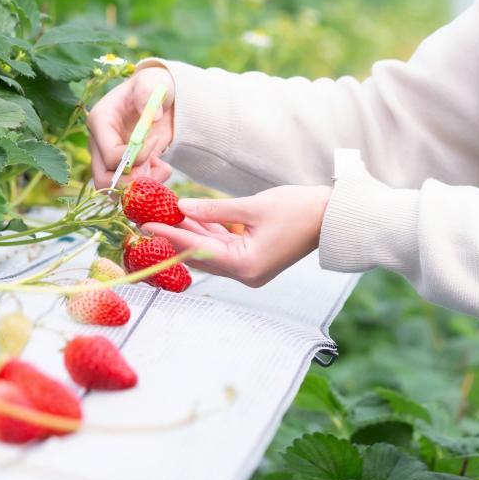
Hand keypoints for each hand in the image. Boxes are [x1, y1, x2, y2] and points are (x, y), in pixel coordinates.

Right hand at [87, 64, 175, 189]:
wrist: (159, 97)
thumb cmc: (152, 86)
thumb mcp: (151, 83)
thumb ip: (148, 94)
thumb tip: (154, 116)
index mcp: (100, 121)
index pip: (110, 156)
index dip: (135, 157)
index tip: (154, 141)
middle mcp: (99, 144)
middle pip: (104, 180)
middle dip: (133, 182)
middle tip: (155, 167)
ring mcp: (108, 158)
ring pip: (115, 190)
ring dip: (142, 187)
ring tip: (161, 167)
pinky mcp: (122, 167)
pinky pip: (129, 189)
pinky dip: (148, 186)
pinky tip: (160, 167)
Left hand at [140, 186, 333, 287]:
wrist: (332, 217)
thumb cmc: (299, 209)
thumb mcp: (254, 206)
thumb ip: (215, 210)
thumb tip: (182, 208)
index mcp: (246, 264)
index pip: (197, 250)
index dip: (170, 235)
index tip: (146, 225)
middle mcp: (245, 273)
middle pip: (200, 256)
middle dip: (174, 237)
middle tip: (146, 222)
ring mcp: (250, 268)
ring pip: (210, 252)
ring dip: (189, 235)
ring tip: (162, 217)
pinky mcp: (254, 259)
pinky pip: (223, 248)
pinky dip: (207, 235)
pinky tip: (188, 219)